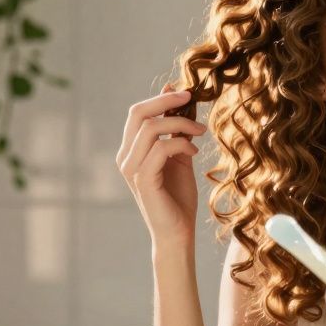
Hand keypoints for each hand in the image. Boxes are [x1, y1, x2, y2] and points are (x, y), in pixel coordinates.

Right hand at [116, 84, 206, 244]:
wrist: (178, 233)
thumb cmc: (178, 198)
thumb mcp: (179, 157)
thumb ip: (176, 131)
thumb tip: (176, 97)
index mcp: (130, 151)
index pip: (137, 113)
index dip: (160, 98)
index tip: (184, 92)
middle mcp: (125, 158)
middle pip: (137, 114)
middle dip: (166, 101)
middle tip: (191, 97)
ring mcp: (131, 169)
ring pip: (150, 128)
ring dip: (180, 124)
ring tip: (200, 131)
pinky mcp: (143, 180)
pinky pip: (160, 149)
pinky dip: (181, 144)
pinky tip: (195, 151)